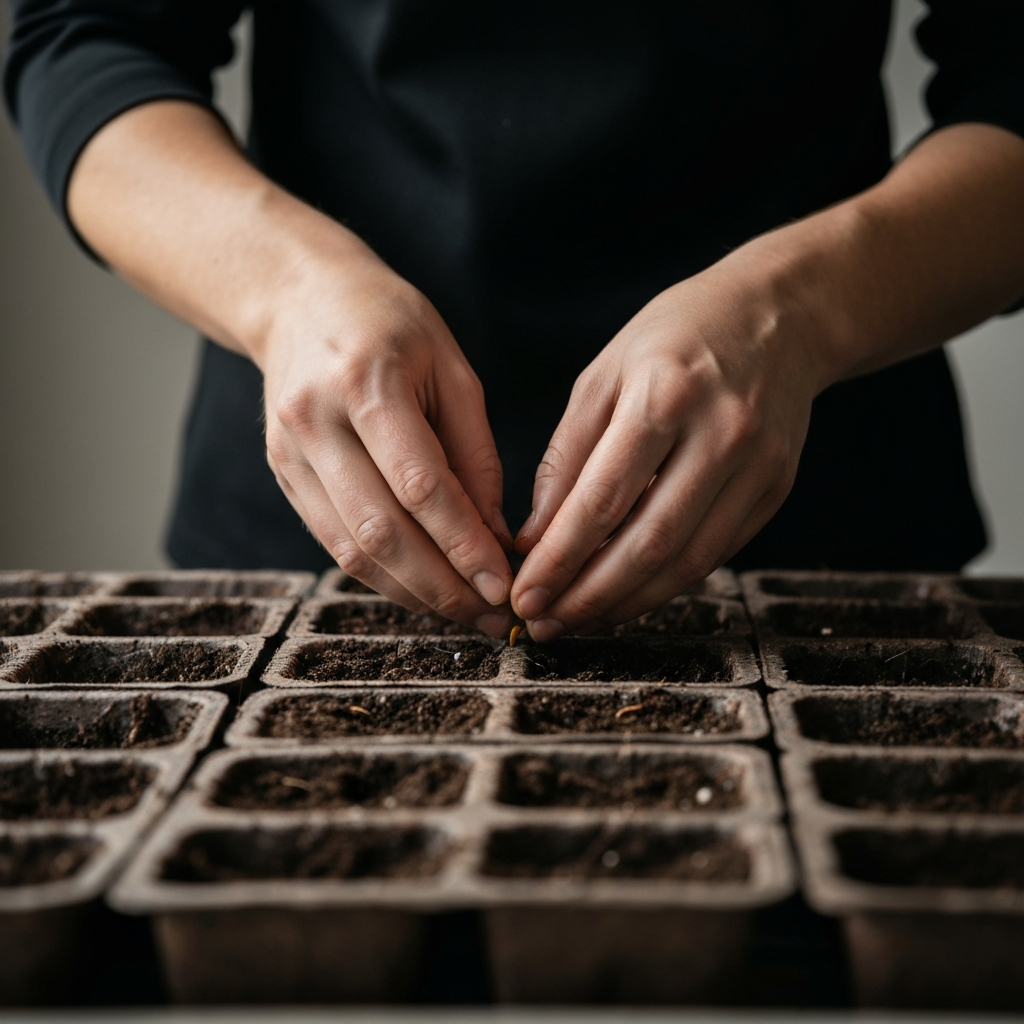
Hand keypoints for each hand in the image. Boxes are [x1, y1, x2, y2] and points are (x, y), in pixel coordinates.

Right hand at [259, 244, 514, 635]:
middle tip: (490, 613)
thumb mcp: (450, 367)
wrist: (299, 297)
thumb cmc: (390, 323)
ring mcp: (289, 454)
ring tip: (464, 612)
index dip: (463, 545)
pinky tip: (422, 588)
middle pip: (380, 531)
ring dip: (412, 592)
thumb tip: (494, 535)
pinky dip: (381, 575)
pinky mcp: (283, 476)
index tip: (503, 583)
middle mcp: (316, 422)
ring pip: (351, 550)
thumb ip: (474, 452)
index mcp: (366, 383)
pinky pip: (333, 543)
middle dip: (441, 585)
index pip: (420, 485)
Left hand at [510, 252, 826, 638]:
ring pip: (689, 562)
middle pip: (649, 543)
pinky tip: (629, 594)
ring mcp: (757, 466)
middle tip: (547, 623)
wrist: (780, 316)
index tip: (525, 594)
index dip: (560, 559)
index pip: (603, 500)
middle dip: (590, 596)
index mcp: (665, 396)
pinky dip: (668, 583)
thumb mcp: (604, 376)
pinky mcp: (776, 489)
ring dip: (629, 602)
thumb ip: (567, 458)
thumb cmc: (676, 338)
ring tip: (581, 620)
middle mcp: (720, 435)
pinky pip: (716, 553)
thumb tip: (535, 538)